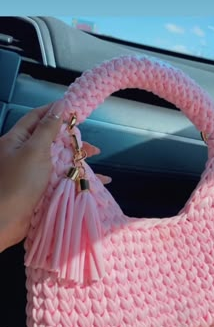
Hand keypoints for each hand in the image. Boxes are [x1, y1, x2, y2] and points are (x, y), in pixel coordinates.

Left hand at [0, 103, 110, 251]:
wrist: (7, 221)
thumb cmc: (19, 182)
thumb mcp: (34, 150)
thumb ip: (48, 128)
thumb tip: (59, 106)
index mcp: (17, 140)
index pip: (36, 117)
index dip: (54, 111)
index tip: (73, 109)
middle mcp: (24, 153)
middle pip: (50, 138)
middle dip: (70, 137)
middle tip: (86, 138)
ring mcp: (33, 171)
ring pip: (58, 158)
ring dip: (75, 156)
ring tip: (93, 156)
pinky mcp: (41, 187)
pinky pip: (60, 176)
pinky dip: (76, 175)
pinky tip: (92, 179)